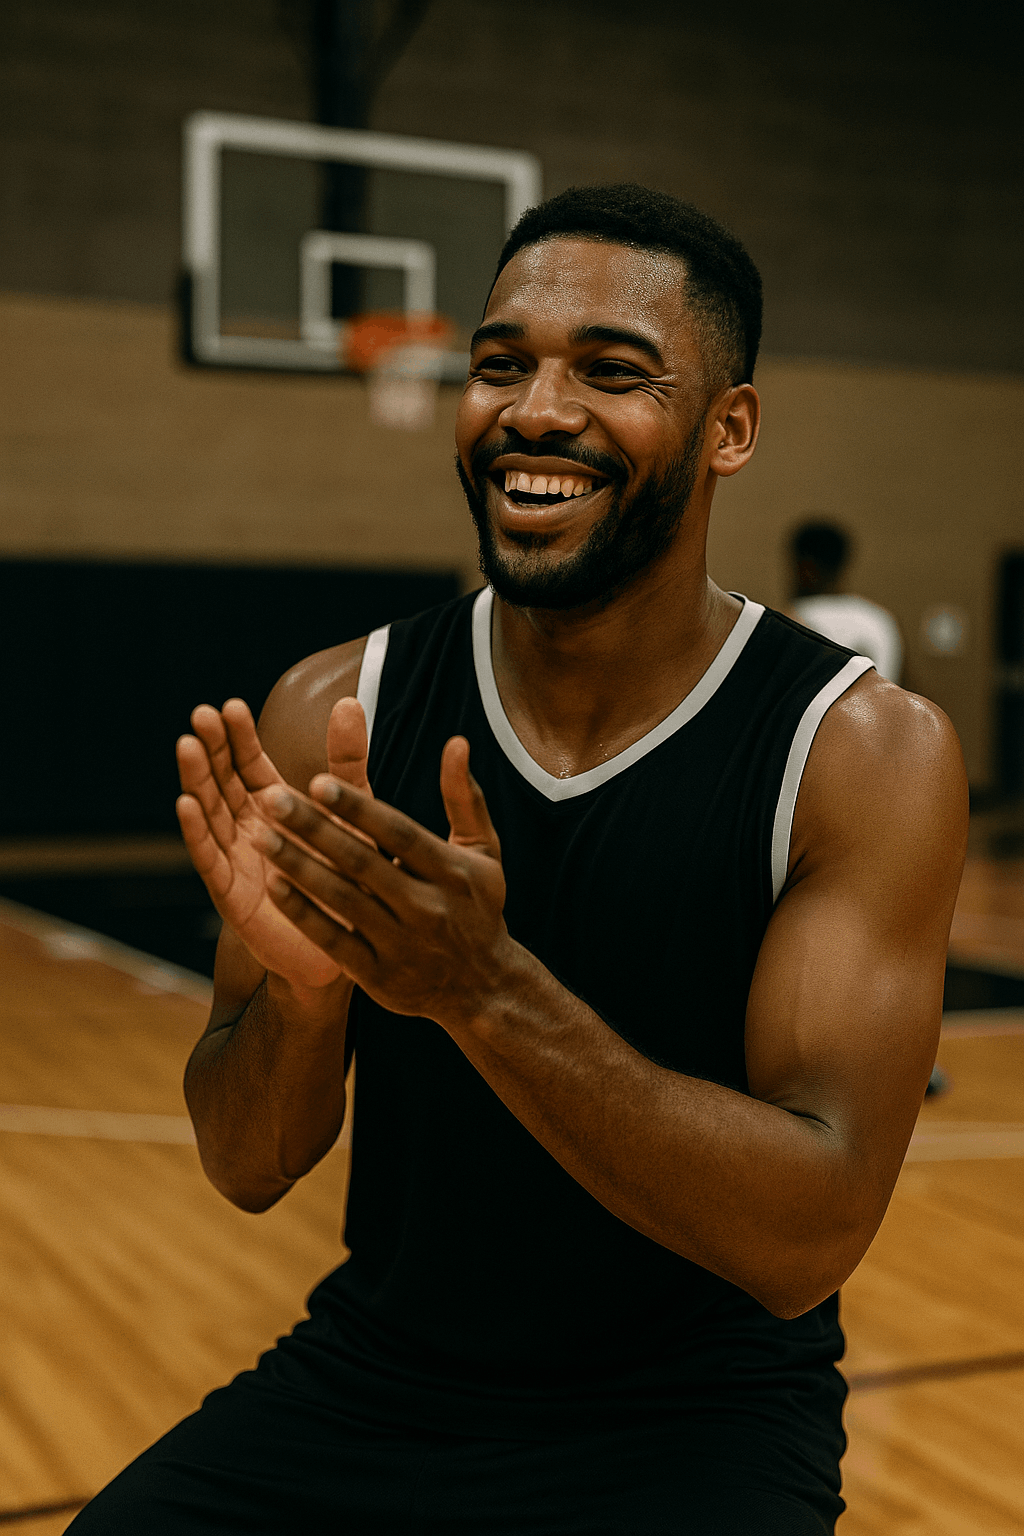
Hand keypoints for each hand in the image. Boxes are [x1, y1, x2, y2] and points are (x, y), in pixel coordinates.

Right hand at [176, 696, 372, 992]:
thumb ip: (346, 760)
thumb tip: (349, 701)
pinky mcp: (230, 893)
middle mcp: (248, 826)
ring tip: (187, 746)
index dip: (239, 736)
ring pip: (209, 811)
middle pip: (223, 779)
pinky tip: (186, 804)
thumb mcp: (352, 810)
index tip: (232, 706)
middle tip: (202, 715)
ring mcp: (235, 858)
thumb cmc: (351, 875)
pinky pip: (209, 858)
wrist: (351, 944)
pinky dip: (196, 831)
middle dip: (211, 747)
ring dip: (196, 779)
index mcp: (275, 804)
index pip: (249, 762)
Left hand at [248, 737, 512, 1025]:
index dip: (357, 808)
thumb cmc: (476, 907)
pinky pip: (334, 941)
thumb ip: (464, 797)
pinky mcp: (380, 977)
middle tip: (270, 798)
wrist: (482, 988)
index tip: (317, 781)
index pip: (398, 833)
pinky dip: (303, 914)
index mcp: (452, 872)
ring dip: (298, 867)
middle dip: (314, 829)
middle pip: (363, 863)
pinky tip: (274, 887)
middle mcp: (427, 908)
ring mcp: (402, 945)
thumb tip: (456, 742)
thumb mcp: (483, 852)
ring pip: (342, 900)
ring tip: (260, 836)